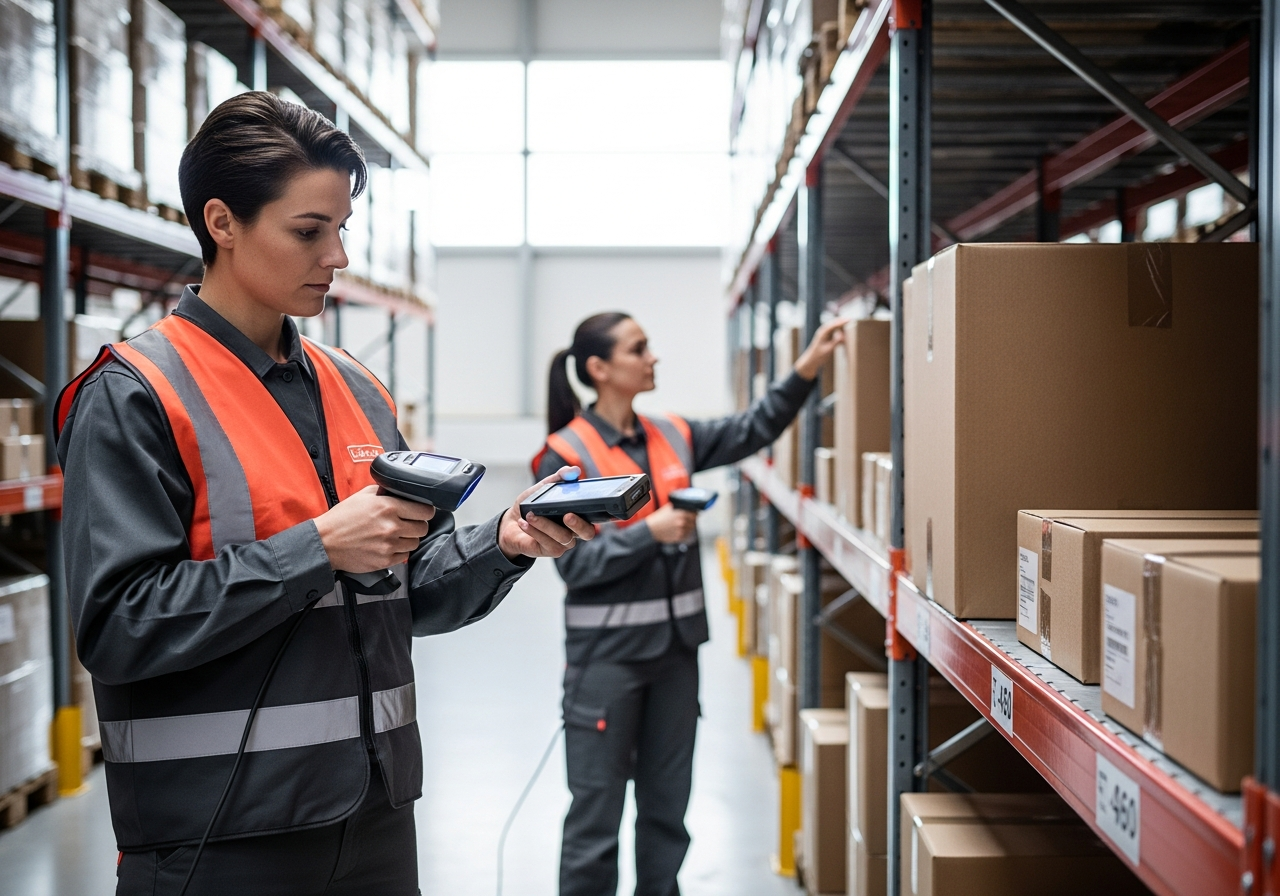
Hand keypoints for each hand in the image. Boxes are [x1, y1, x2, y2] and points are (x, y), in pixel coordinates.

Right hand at [315, 485, 434, 573]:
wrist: (325, 542)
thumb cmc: (342, 519)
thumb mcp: (363, 496)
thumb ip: (386, 492)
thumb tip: (402, 492)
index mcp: (388, 507)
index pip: (425, 511)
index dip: (425, 511)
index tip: (422, 512)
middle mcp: (391, 526)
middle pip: (423, 528)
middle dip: (417, 525)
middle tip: (407, 523)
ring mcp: (388, 545)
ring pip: (415, 543)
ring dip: (408, 539)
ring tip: (395, 535)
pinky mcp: (384, 560)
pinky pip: (405, 556)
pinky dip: (400, 551)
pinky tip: (389, 545)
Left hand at [499, 466, 596, 559]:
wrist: (512, 522)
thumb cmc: (532, 506)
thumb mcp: (544, 487)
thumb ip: (559, 477)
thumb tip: (574, 470)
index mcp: (579, 515)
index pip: (596, 515)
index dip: (600, 511)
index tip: (592, 503)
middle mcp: (574, 531)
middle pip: (587, 532)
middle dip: (578, 524)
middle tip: (567, 515)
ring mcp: (563, 543)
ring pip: (563, 537)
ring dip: (545, 525)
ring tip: (531, 515)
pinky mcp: (550, 550)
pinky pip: (547, 543)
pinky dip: (534, 531)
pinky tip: (524, 523)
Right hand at [645, 503, 696, 544]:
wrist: (652, 529)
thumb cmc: (659, 518)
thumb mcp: (669, 507)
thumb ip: (679, 505)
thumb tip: (687, 503)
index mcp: (682, 512)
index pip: (695, 513)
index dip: (694, 514)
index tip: (693, 514)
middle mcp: (683, 521)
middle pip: (694, 521)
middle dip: (692, 520)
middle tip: (687, 520)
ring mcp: (682, 530)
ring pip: (691, 529)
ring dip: (689, 527)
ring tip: (681, 525)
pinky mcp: (679, 537)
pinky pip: (686, 535)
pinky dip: (685, 533)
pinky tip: (679, 530)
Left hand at [794, 317, 849, 379]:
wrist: (812, 360)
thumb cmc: (819, 355)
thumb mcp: (828, 350)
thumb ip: (835, 342)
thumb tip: (842, 336)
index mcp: (822, 333)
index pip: (833, 325)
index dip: (841, 322)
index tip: (849, 319)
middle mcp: (823, 331)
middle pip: (834, 323)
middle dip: (842, 321)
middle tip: (850, 319)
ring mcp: (825, 333)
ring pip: (835, 327)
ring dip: (841, 327)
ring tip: (848, 326)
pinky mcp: (828, 337)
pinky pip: (835, 332)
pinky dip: (840, 333)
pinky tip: (844, 336)